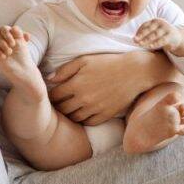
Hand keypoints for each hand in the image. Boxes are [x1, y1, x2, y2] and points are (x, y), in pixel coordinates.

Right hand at [0, 25, 28, 67]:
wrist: (11, 57)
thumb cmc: (16, 46)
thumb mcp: (21, 41)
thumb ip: (24, 38)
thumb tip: (27, 35)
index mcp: (4, 29)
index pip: (4, 29)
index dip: (8, 37)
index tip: (13, 44)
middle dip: (3, 44)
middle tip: (10, 52)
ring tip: (4, 58)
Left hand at [46, 50, 162, 124]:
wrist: (134, 71)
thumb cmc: (108, 63)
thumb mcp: (85, 60)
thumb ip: (65, 69)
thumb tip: (50, 79)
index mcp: (76, 84)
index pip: (55, 96)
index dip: (51, 97)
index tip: (52, 96)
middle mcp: (84, 98)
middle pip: (63, 109)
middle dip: (58, 107)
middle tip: (58, 105)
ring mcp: (95, 108)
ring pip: (74, 118)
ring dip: (69, 115)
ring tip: (69, 110)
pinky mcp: (106, 114)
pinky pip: (89, 123)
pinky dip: (83, 120)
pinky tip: (83, 114)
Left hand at [133, 18, 183, 54]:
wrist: (177, 37)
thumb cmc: (162, 35)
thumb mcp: (154, 31)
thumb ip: (146, 33)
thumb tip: (134, 39)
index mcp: (155, 21)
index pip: (145, 25)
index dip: (139, 31)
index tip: (134, 38)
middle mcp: (160, 23)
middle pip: (149, 29)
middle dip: (141, 35)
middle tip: (135, 40)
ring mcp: (166, 28)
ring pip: (155, 34)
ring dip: (147, 40)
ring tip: (140, 44)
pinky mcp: (170, 35)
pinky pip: (162, 40)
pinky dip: (156, 43)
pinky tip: (150, 46)